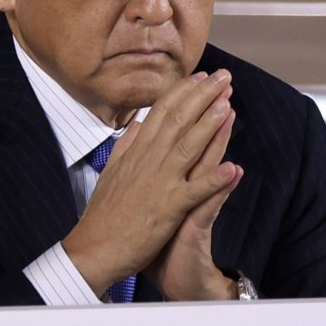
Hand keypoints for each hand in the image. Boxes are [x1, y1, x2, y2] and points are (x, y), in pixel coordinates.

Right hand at [62, 70, 238, 297]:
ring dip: (209, 124)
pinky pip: (195, 191)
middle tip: (223, 76)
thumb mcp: (111, 172)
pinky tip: (232, 168)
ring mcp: (159, 183)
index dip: (183, 92)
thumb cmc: (102, 214)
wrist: (93, 249)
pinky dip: (214, 180)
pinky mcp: (168, 208)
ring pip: (188, 146)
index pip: (161, 112)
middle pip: (178, 120)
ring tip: (227, 103)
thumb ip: (126, 146)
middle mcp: (149, 161)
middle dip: (202, 96)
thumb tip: (137, 124)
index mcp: (137, 152)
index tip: (200, 77)